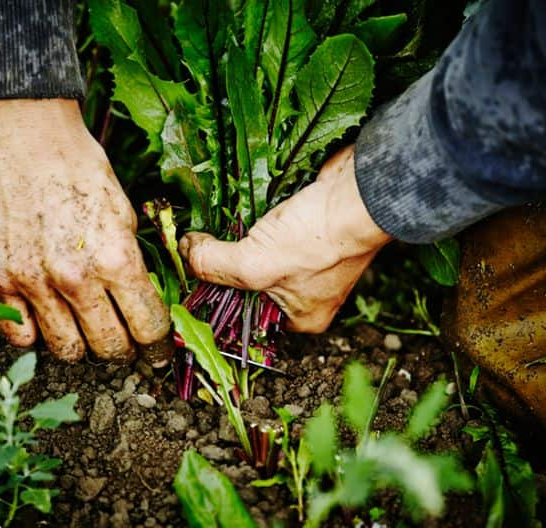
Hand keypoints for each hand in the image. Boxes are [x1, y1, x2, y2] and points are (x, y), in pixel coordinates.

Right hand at [0, 99, 169, 363]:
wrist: (23, 136)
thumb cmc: (80, 168)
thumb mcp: (126, 213)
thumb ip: (132, 264)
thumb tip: (140, 301)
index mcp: (116, 259)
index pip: (147, 326)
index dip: (157, 342)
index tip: (156, 346)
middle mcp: (75, 279)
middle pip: (109, 348)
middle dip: (123, 348)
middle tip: (123, 337)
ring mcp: (32, 283)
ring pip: (67, 350)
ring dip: (82, 344)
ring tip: (84, 325)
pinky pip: (21, 336)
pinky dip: (36, 333)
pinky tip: (46, 314)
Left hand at [180, 145, 392, 332]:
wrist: (360, 191)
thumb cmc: (319, 239)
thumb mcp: (254, 263)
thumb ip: (212, 264)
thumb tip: (185, 252)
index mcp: (299, 317)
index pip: (244, 316)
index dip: (214, 296)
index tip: (187, 274)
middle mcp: (305, 293)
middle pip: (247, 283)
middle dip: (225, 263)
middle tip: (199, 246)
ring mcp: (308, 259)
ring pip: (256, 252)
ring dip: (238, 237)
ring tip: (217, 224)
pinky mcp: (307, 227)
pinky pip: (269, 228)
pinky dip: (254, 218)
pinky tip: (239, 207)